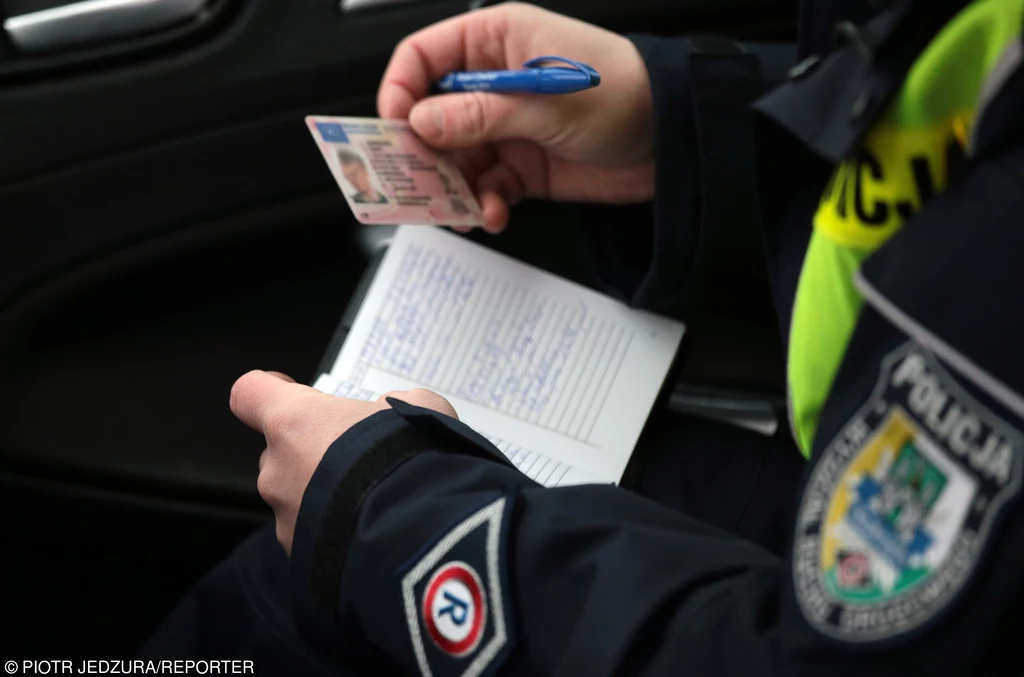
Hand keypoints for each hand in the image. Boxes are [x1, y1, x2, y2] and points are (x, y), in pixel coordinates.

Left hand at [229, 370, 457, 553]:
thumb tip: (390, 410)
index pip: (250, 393)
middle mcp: (277, 470)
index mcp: (294, 423)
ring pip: (295, 494)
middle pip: (278, 449)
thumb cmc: (407, 462)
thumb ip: (391, 403)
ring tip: (369, 495)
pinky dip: (334, 526)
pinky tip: (370, 524)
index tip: (289, 391)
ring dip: (324, 492)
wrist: (416, 535)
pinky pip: (312, 531)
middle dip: (311, 449)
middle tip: (354, 452)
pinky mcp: (299, 554)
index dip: (269, 390)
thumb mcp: (417, 407)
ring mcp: (285, 517)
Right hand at [378, 2, 655, 232]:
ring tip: (460, 208)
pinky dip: (483, 204)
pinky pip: (485, 187)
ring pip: (455, 159)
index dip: (400, 91)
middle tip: (416, 182)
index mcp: (497, 42)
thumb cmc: (626, 94)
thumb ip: (480, 115)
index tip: (394, 129)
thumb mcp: (546, 102)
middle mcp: (495, 83)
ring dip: (453, 188)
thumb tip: (421, 122)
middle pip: (431, 115)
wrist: (677, 141)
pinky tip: (492, 214)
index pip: (423, 57)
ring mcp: (508, 126)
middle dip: (422, 152)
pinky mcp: (523, 165)